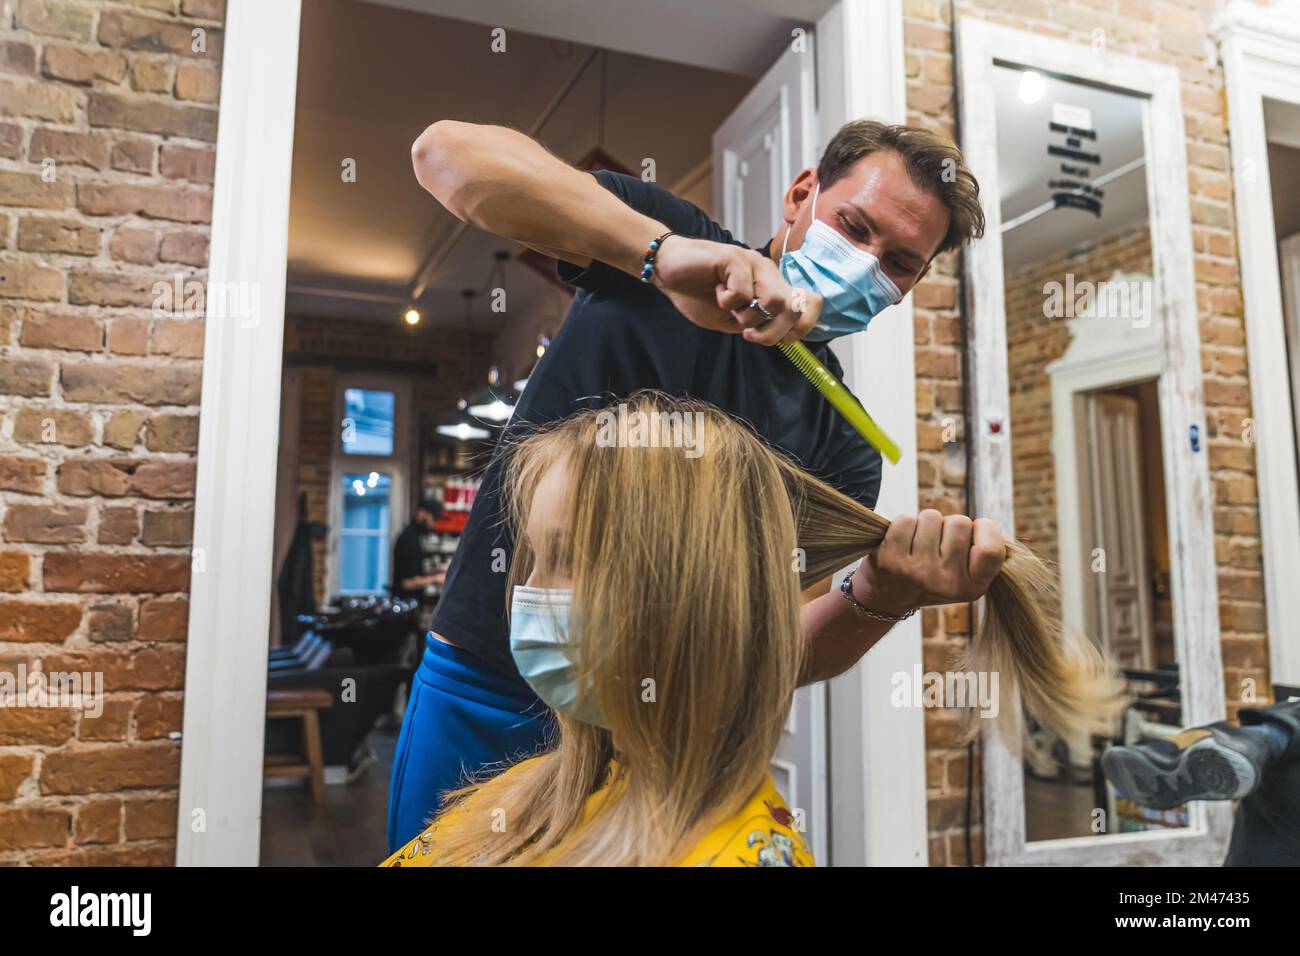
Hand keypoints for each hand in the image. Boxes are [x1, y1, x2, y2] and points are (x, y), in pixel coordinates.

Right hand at [651, 236, 821, 344]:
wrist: (668, 272)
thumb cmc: (698, 294)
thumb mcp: (733, 320)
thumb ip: (758, 326)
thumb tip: (784, 338)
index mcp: (772, 286)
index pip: (811, 301)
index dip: (805, 325)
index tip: (785, 341)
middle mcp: (768, 272)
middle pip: (792, 308)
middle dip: (771, 333)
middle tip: (747, 335)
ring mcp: (753, 262)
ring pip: (774, 300)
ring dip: (749, 317)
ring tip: (730, 310)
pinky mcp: (734, 258)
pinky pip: (743, 292)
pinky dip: (727, 301)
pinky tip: (716, 291)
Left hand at [852, 510, 1006, 615]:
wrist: (887, 595)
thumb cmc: (933, 575)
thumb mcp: (965, 575)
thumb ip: (984, 553)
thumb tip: (993, 528)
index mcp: (973, 588)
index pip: (991, 549)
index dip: (985, 529)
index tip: (975, 531)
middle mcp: (946, 583)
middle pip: (960, 523)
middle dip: (949, 524)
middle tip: (938, 542)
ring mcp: (918, 572)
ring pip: (932, 517)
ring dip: (926, 522)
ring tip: (919, 543)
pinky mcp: (892, 560)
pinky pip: (907, 519)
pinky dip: (904, 523)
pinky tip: (901, 542)